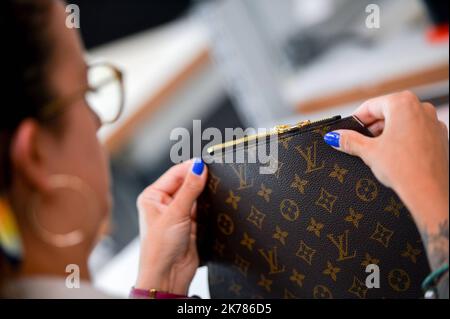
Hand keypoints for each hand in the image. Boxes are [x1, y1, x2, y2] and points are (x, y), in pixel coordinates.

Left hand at [134, 158, 206, 294]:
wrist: (168, 275)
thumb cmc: (159, 248)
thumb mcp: (176, 213)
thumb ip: (189, 189)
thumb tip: (199, 167)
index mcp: (152, 196)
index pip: (174, 174)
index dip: (190, 167)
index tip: (206, 162)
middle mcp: (164, 203)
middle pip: (186, 183)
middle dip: (199, 179)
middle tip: (216, 172)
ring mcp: (178, 214)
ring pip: (196, 195)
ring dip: (205, 192)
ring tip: (218, 185)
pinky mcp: (191, 224)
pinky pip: (203, 208)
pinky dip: (210, 204)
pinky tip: (217, 200)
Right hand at [323, 91, 448, 278]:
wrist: (434, 196)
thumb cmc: (405, 171)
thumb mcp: (369, 153)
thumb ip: (348, 141)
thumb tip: (332, 137)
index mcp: (403, 104)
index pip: (371, 105)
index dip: (354, 119)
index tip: (344, 131)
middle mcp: (421, 109)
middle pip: (386, 113)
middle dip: (369, 128)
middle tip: (355, 145)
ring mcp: (434, 125)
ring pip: (400, 125)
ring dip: (383, 136)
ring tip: (372, 155)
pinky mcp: (440, 141)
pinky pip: (413, 136)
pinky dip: (399, 143)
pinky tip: (391, 161)